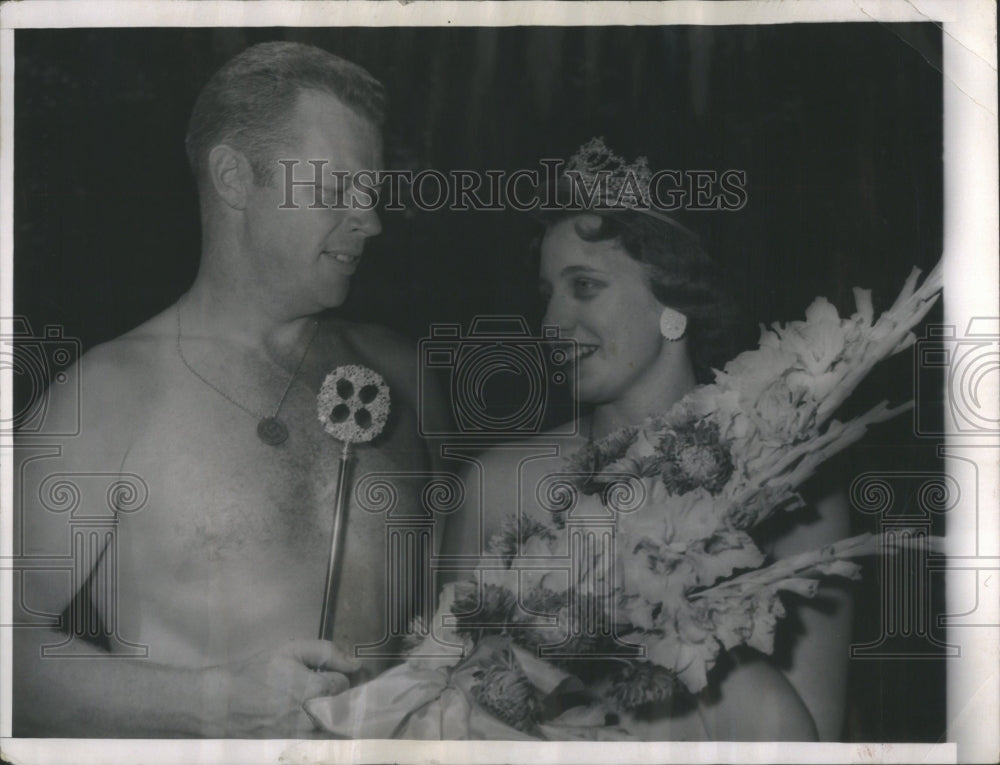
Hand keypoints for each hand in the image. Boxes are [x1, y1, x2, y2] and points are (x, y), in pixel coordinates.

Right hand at [209, 639, 359, 737]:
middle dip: (341, 702)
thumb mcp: (289, 651)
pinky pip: (316, 746)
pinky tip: (310, 725)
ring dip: (332, 721)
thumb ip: (325, 653)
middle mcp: (310, 717)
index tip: (330, 676)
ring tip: (319, 710)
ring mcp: (300, 737)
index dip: (339, 677)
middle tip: (330, 695)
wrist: (223, 704)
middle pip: (343, 712)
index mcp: (312, 689)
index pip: (344, 685)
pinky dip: (319, 737)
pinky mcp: (290, 749)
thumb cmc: (257, 672)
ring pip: (331, 733)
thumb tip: (354, 664)